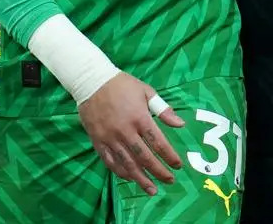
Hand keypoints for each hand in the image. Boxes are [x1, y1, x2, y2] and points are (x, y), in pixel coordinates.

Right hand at [79, 73, 185, 195]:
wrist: (91, 81)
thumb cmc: (122, 85)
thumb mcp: (146, 91)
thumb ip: (163, 109)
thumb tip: (181, 124)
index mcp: (140, 118)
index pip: (158, 142)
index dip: (169, 156)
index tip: (178, 166)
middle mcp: (126, 131)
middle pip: (145, 157)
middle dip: (159, 171)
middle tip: (169, 181)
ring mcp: (110, 138)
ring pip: (128, 164)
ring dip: (141, 179)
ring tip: (152, 189)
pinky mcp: (98, 141)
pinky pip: (110, 161)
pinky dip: (120, 172)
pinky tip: (129, 178)